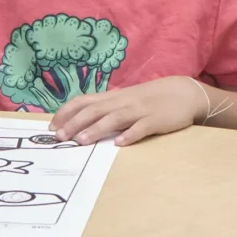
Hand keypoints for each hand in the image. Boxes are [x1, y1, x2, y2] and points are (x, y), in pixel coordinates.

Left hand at [49, 76, 205, 146]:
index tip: (52, 126)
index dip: (67, 112)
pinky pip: (142, 127)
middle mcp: (123, 102)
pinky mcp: (156, 120)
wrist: (184, 92)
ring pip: (114, 118)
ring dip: (96, 129)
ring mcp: (140, 110)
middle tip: (60, 137)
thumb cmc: (151, 100)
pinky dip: (130, 134)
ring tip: (81, 141)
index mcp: (114, 97)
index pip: (84, 101)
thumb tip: (81, 124)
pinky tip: (120, 144)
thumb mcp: (126, 101)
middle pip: (95, 110)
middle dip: (75, 123)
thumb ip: (107, 110)